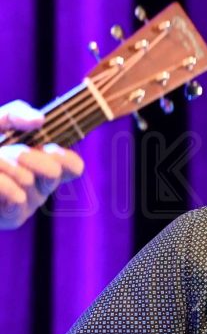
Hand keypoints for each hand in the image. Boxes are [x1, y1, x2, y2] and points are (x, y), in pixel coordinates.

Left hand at [0, 100, 84, 229]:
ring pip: (28, 179)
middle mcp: (40, 187)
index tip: (49, 147)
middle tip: (11, 152)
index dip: (67, 158)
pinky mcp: (14, 218)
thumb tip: (39, 119)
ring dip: (3, 164)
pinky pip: (17, 196)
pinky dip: (1, 182)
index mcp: (42, 165)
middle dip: (28, 155)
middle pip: (53, 172)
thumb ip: (15, 115)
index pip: (73, 167)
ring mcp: (28, 204)